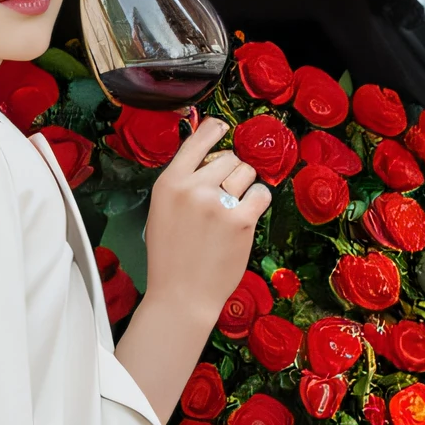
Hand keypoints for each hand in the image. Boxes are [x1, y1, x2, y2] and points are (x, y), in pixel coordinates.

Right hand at [142, 115, 272, 326]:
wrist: (181, 296)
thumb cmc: (170, 257)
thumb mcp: (162, 212)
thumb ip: (182, 185)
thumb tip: (211, 161)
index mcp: (168, 184)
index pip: (196, 141)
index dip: (214, 130)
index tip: (223, 128)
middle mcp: (192, 188)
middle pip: (228, 158)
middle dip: (231, 173)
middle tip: (224, 197)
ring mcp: (217, 203)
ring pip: (246, 172)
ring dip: (245, 186)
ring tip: (233, 209)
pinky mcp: (241, 220)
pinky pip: (261, 193)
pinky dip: (258, 202)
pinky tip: (247, 215)